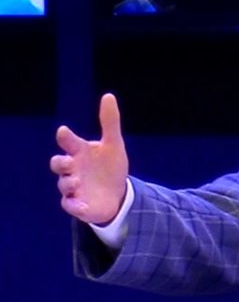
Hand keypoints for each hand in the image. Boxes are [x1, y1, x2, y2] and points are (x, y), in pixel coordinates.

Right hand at [50, 93, 129, 224]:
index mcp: (80, 152)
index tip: (64, 132)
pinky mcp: (77, 204)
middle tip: (71, 162)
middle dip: (61, 162)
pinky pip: (70, 206)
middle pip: (58, 164)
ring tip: (78, 182)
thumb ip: (110, 122)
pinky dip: (74, 205)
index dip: (65, 137)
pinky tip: (81, 205)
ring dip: (68, 183)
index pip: (68, 142)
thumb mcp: (114, 144)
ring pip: (63, 185)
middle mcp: (73, 169)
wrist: (117, 194)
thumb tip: (108, 96)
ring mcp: (73, 187)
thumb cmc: (111, 167)